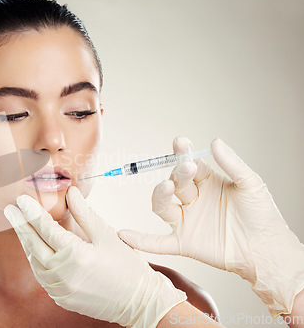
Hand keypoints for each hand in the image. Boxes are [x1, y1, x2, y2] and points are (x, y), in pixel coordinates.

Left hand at [4, 186, 186, 327]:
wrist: (139, 303)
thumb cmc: (127, 268)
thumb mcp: (107, 236)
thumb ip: (85, 214)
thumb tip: (71, 193)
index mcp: (74, 255)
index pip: (45, 228)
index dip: (31, 212)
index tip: (21, 199)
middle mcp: (62, 274)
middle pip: (33, 244)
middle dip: (20, 225)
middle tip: (10, 209)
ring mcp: (60, 289)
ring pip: (35, 261)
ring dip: (27, 243)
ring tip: (22, 226)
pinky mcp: (61, 297)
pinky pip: (42, 276)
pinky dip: (37, 260)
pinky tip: (36, 249)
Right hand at [119, 137, 303, 316]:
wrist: (266, 250)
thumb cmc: (262, 216)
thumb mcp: (251, 184)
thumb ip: (232, 163)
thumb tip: (214, 142)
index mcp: (207, 183)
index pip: (189, 164)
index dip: (182, 153)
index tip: (180, 142)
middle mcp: (193, 199)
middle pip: (174, 182)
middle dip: (178, 174)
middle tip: (186, 168)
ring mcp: (186, 220)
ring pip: (162, 206)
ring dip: (160, 195)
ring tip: (168, 187)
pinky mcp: (184, 242)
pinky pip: (158, 241)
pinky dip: (140, 240)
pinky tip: (124, 235)